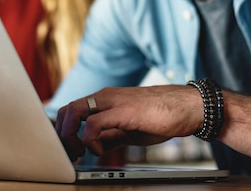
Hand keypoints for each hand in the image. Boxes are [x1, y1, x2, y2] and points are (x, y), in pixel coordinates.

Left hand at [55, 85, 203, 160]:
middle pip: (67, 110)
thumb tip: (94, 146)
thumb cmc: (161, 116)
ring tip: (78, 152)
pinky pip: (94, 123)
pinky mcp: (123, 111)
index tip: (67, 148)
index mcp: (104, 100)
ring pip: (74, 112)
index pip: (71, 110)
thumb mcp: (128, 128)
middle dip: (62, 133)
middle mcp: (104, 97)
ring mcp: (112, 102)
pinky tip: (97, 150)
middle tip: (69, 153)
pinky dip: (89, 139)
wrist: (188, 107)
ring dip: (69, 135)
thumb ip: (110, 135)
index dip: (63, 129)